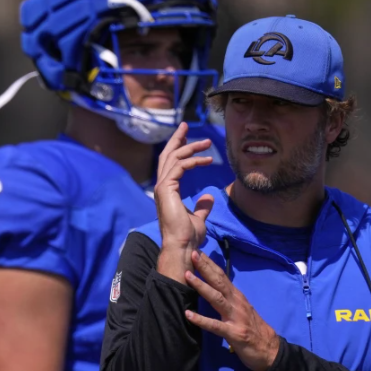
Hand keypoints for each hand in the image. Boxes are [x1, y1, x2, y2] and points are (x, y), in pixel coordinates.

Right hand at [153, 122, 215, 281]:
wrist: (182, 246)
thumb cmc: (188, 236)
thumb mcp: (199, 218)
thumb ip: (202, 207)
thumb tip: (208, 197)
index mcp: (167, 191)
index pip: (171, 164)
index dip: (179, 149)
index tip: (188, 138)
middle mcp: (162, 187)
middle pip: (168, 156)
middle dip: (178, 139)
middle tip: (186, 125)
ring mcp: (162, 187)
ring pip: (174, 158)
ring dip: (190, 147)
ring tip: (207, 142)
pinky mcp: (166, 189)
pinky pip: (179, 167)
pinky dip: (193, 161)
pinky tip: (206, 160)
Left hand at [184, 250, 281, 370]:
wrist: (270, 351)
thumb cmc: (253, 330)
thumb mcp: (242, 311)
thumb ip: (229, 300)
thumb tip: (215, 290)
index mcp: (237, 298)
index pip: (222, 277)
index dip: (211, 265)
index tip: (199, 253)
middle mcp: (237, 304)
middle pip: (219, 282)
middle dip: (206, 268)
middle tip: (193, 254)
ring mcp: (235, 318)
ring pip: (217, 299)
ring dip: (202, 287)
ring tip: (188, 276)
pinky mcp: (234, 333)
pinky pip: (215, 326)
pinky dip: (201, 320)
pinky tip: (188, 315)